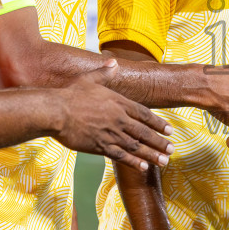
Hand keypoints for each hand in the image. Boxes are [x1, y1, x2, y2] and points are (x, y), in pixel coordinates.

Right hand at [55, 62, 172, 171]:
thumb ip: (104, 73)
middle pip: (144, 133)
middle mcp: (118, 119)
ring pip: (136, 147)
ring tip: (164, 161)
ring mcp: (110, 133)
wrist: (55, 111)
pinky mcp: (100, 146)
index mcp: (118, 102)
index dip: (158, 123)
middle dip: (160, 142)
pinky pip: (121, 156)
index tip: (169, 130)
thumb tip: (114, 62)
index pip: (144, 114)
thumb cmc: (70, 94)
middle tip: (172, 149)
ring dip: (152, 155)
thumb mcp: (89, 79)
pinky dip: (134, 162)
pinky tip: (144, 167)